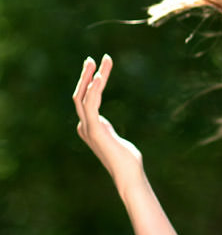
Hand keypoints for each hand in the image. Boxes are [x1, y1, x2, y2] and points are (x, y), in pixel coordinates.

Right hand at [73, 55, 143, 187]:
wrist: (128, 175)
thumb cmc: (128, 161)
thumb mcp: (117, 142)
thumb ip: (111, 135)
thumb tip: (114, 136)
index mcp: (89, 128)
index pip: (86, 101)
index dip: (90, 84)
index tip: (99, 70)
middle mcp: (85, 126)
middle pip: (80, 95)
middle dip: (86, 76)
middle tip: (92, 59)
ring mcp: (88, 128)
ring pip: (83, 96)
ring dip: (90, 77)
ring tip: (97, 61)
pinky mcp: (95, 129)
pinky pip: (91, 104)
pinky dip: (95, 89)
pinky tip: (101, 76)